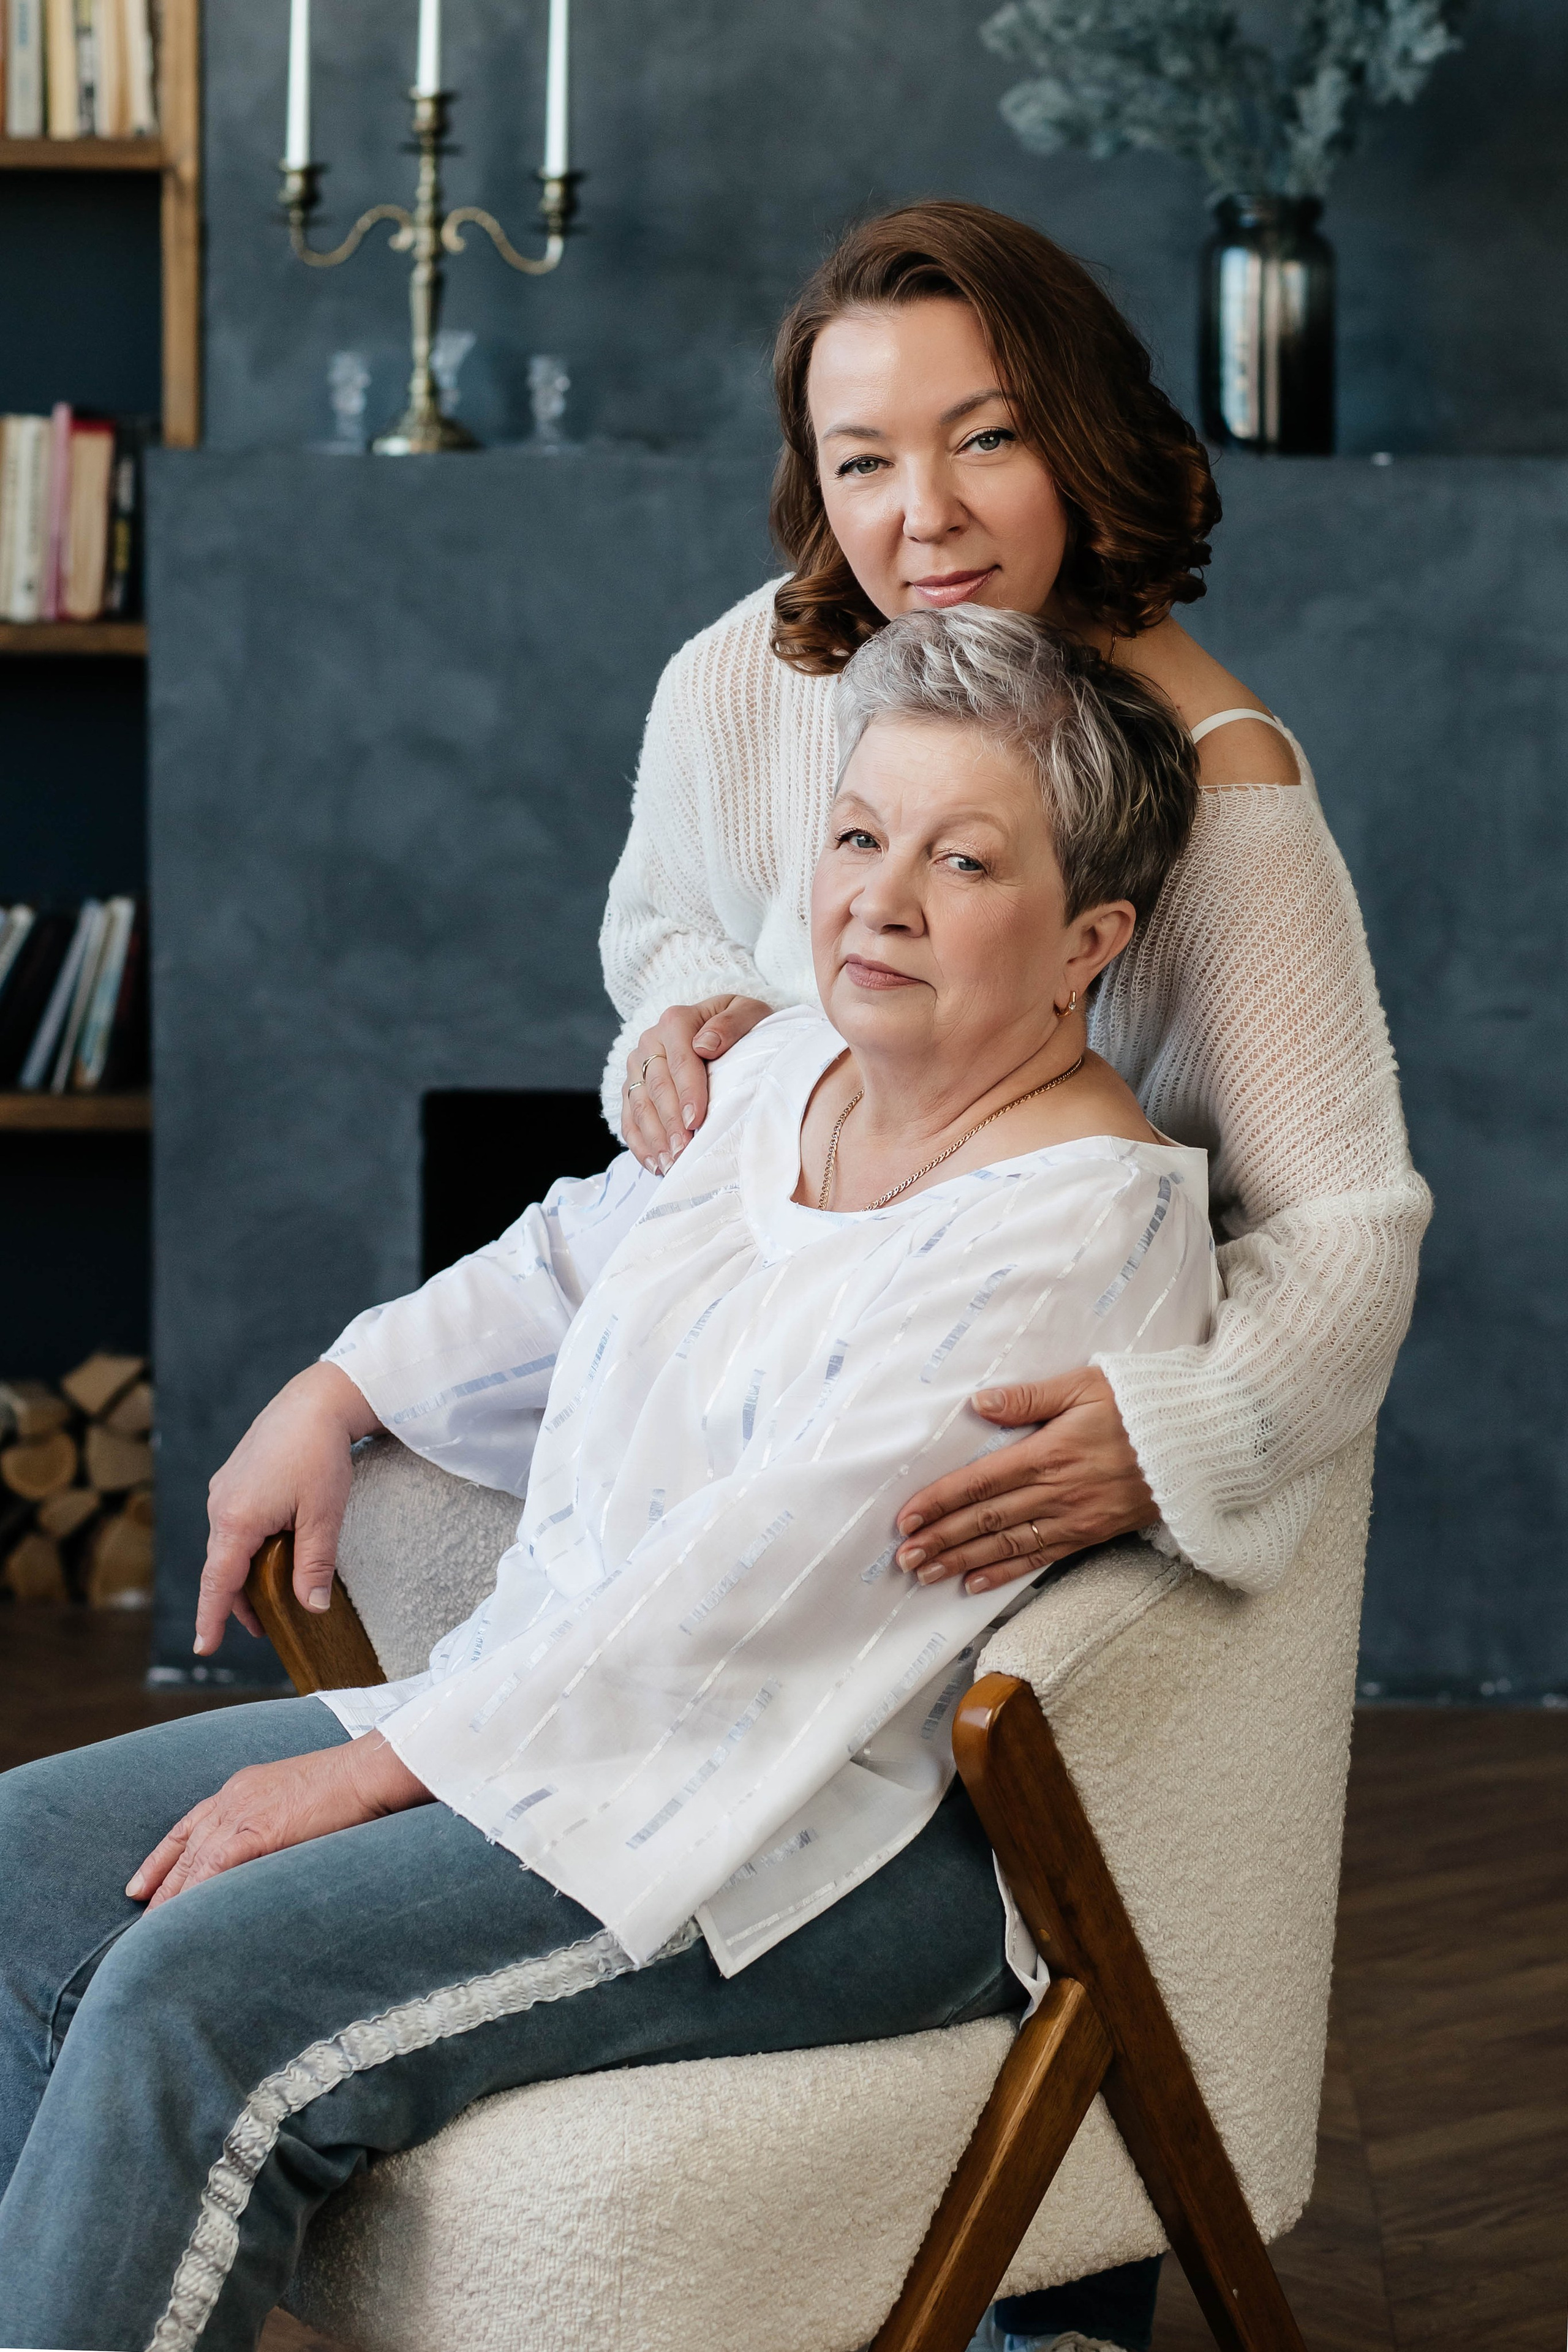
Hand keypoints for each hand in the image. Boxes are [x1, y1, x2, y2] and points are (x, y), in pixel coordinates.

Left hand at [127, 1734, 429, 1910]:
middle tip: (140, 1917)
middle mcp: (235, 1796)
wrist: (371, 1771)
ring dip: (171, 1898)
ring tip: (152, 1930)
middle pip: (184, 1846)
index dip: (162, 1857)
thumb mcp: (302, 1801)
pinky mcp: (255, 1831)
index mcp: (245, 1786)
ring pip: (192, 1861)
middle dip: (160, 1884)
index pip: (190, 1825)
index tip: (141, 1884)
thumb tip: (275, 1852)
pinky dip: (194, 1894)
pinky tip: (180, 1919)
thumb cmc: (352, 1786)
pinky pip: (212, 1869)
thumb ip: (279, 1823)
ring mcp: (243, 1811)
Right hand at [195, 1361, 383, 1656]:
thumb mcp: (323, 1515)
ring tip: (271, 1594)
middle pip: (222, 1566)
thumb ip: (314, 1565)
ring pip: (229, 1544)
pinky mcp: (235, 1477)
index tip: (204, 1647)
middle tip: (263, 1627)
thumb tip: (313, 1608)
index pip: (217, 1583)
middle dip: (238, 1600)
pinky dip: (248, 1544)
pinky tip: (272, 1548)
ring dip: (246, 1571)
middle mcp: (221, 1505)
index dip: (211, 1618)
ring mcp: (225, 1489)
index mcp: (236, 1520)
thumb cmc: (320, 1453)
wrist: (316, 1399)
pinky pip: (235, 1522)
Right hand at [620, 995, 772, 1170]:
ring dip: (654, 1139)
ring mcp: (637, 1066)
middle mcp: (650, 1041)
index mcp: (676, 1022)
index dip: (687, 1093)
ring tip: (671, 1165)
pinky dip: (640, 1144)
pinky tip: (656, 1165)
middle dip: (670, 1124)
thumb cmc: (738, 1025)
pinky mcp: (633, 1086)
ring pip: (640, 1106)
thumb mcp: (746, 1013)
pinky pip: (630, 1118)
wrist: (719, 1026)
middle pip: (657, 1088)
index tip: (695, 1121)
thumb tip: (705, 1045)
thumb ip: (731, 1024)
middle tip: (684, 1153)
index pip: (681, 1061)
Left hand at [894, 1367, 1156, 1596]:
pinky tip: (974, 1583)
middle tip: (903, 1558)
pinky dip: (1004, 1574)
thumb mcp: (1084, 1385)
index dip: (939, 1502)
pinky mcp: (1091, 1534)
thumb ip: (1029, 1397)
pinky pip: (1040, 1559)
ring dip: (962, 1561)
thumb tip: (978, 1404)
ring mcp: (1074, 1518)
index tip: (906, 1518)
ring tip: (925, 1574)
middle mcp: (1057, 1492)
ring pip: (1006, 1545)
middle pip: (986, 1520)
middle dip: (941, 1539)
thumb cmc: (1141, 1406)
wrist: (1200, 1443)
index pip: (979, 1482)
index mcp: (1048, 1453)